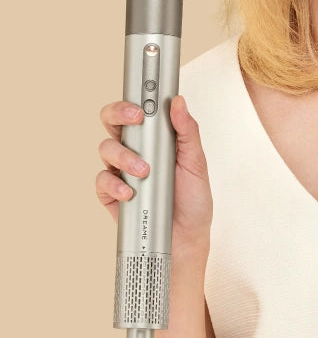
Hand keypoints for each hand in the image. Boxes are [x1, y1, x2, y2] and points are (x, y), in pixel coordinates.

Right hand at [96, 93, 212, 252]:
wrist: (186, 239)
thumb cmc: (192, 200)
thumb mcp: (196, 164)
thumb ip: (187, 132)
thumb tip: (178, 102)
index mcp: (153, 138)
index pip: (136, 110)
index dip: (134, 99)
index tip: (144, 100)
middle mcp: (133, 150)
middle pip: (112, 120)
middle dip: (119, 113)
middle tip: (136, 118)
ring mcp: (120, 171)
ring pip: (106, 148)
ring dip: (124, 155)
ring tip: (144, 171)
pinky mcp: (111, 194)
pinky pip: (102, 181)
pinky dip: (114, 184)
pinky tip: (129, 192)